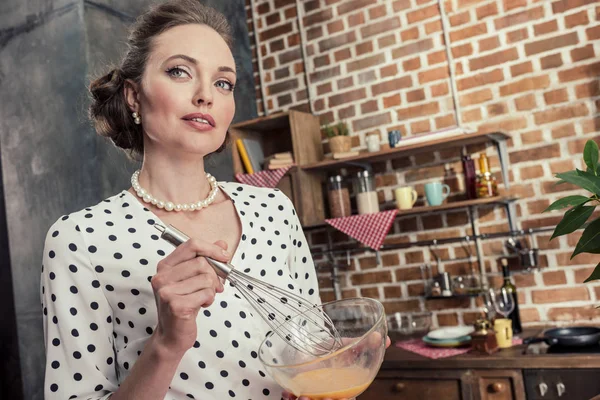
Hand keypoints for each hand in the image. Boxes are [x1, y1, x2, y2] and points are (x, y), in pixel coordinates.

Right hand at [150, 238, 229, 354]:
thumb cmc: (183, 306)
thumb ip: (206, 260)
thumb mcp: (193, 279)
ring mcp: (167, 291)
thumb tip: (222, 244)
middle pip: (202, 263)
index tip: (224, 257)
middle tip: (213, 288)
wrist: (172, 336)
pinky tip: (201, 306)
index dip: (211, 249)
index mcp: (165, 266)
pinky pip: (206, 293)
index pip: (191, 245)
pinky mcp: (176, 305)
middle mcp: (162, 277)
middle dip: (214, 276)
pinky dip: (209, 300)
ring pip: (206, 278)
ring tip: (203, 298)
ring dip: (211, 290)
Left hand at [281, 336, 390, 399]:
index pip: (347, 399)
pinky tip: (289, 394)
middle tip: (326, 399)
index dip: (346, 399)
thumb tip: (384, 338)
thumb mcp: (345, 347)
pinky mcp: (296, 392)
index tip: (342, 397)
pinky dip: (291, 399)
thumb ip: (364, 345)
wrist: (304, 347)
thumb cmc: (327, 351)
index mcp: (343, 390)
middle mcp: (328, 395)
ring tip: (304, 397)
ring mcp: (312, 395)